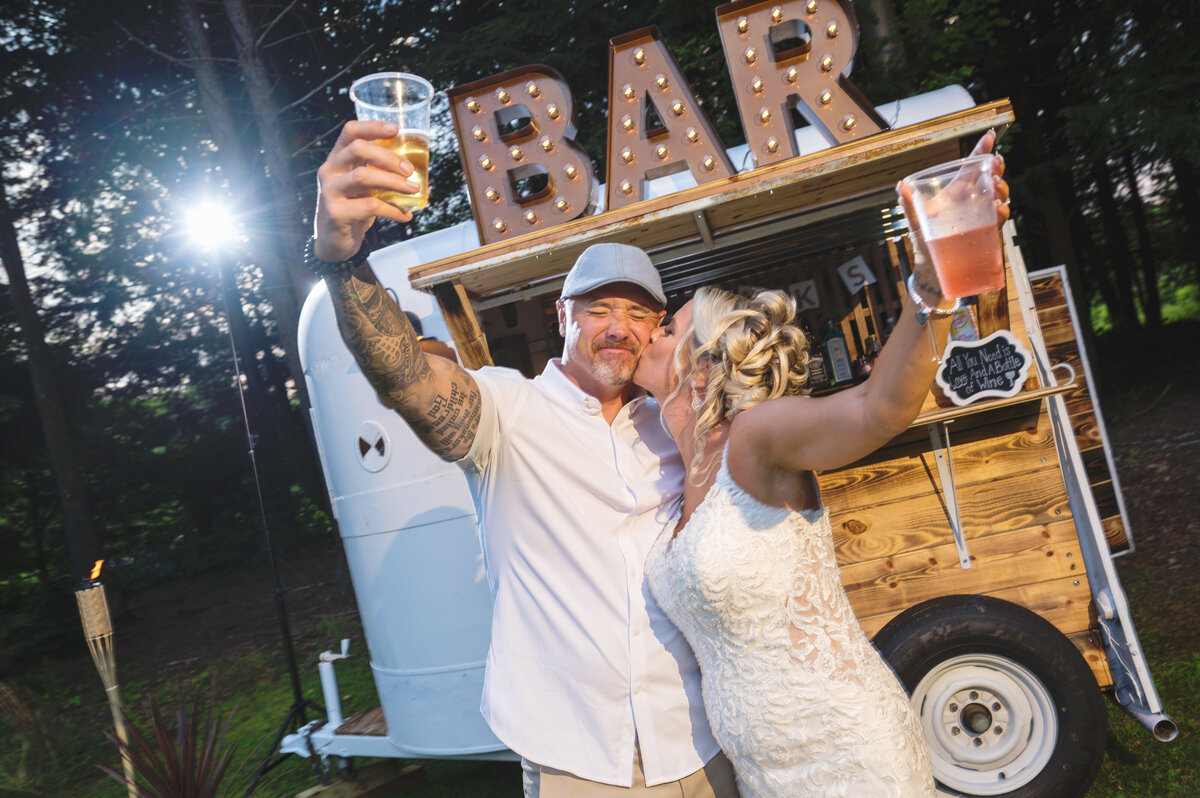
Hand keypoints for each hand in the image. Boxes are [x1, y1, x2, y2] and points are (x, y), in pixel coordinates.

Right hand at [313, 120, 420, 261]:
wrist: (333, 241)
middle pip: (357, 150)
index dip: (372, 127)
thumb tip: (414, 167)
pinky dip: (393, 211)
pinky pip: (369, 207)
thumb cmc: (353, 207)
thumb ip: (377, 172)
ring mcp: (329, 191)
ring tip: (413, 190)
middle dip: (388, 157)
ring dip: (393, 182)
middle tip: (410, 170)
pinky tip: (405, 215)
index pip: (350, 132)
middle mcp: (329, 171)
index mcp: (337, 158)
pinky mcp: (335, 213)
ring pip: (363, 177)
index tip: (396, 129)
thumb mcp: (362, 186)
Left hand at [897, 129, 1009, 305]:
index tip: (990, 136)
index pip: (969, 168)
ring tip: (995, 189)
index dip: (980, 151)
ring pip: (998, 197)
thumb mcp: (916, 222)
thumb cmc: (925, 242)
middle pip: (989, 179)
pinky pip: (998, 220)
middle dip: (997, 170)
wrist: (933, 272)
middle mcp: (971, 203)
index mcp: (955, 194)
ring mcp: (980, 217)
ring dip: (1001, 189)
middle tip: (996, 166)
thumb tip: (901, 186)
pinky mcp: (986, 233)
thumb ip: (910, 205)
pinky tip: (997, 210)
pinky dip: (1000, 213)